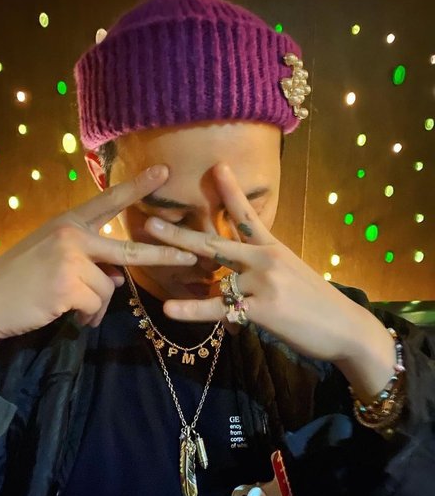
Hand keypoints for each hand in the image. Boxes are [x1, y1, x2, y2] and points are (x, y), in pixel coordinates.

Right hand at [0, 165, 195, 342]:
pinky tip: (69, 314)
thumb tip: (118, 278)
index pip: (108, 201)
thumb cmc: (19, 278)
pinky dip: (88, 316)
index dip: (137, 186)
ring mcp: (70, 259)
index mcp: (68, 222)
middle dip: (163, 256)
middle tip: (189, 257)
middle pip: (129, 249)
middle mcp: (72, 234)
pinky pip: (96, 305)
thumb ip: (87, 260)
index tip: (164, 171)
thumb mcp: (53, 258)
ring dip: (97, 304)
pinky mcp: (68, 285)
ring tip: (76, 308)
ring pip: (110, 287)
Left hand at [145, 163, 391, 368]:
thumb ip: (263, 270)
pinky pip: (220, 308)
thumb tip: (237, 279)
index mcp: (273, 248)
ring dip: (181, 260)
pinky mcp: (262, 308)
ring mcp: (264, 282)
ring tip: (149, 254)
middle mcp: (265, 258)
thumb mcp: (291, 275)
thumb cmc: (318, 303)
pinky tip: (170, 311)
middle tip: (150, 220)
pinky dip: (194, 310)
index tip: (217, 166)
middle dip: (182, 231)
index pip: (248, 215)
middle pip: (217, 241)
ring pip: (215, 272)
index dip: (231, 191)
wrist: (347, 329)